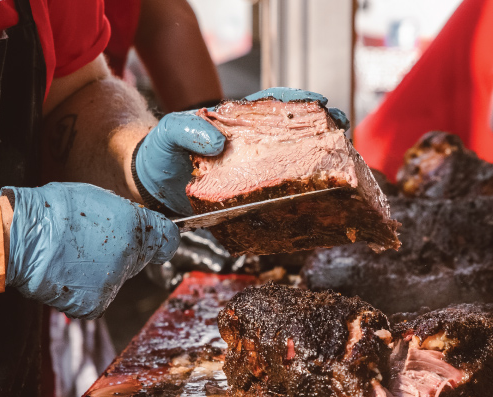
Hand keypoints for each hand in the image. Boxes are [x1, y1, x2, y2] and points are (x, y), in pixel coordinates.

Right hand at [1, 182, 179, 318]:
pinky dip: (84, 291)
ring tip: (73, 256)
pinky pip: (97, 298)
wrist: (21, 237)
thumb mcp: (96, 197)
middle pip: (140, 259)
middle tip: (93, 242)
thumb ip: (123, 213)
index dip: (162, 238)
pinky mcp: (96, 303)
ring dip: (102, 272)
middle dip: (124, 252)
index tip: (158, 240)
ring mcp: (114, 282)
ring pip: (117, 279)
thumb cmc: (52, 211)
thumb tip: (133, 223)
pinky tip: (68, 274)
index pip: (168, 239)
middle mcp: (130, 256)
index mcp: (135, 226)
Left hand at [133, 87, 348, 215]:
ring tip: (339, 167)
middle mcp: (252, 145)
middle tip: (340, 134)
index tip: (319, 103)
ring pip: (292, 163)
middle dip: (322, 130)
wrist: (152, 186)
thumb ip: (185, 128)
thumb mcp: (168, 132)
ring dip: (317, 163)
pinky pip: (278, 194)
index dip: (299, 101)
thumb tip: (216, 142)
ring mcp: (253, 171)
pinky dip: (298, 195)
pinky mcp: (250, 197)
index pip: (273, 105)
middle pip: (294, 133)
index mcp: (238, 122)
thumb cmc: (161, 151)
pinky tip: (313, 199)